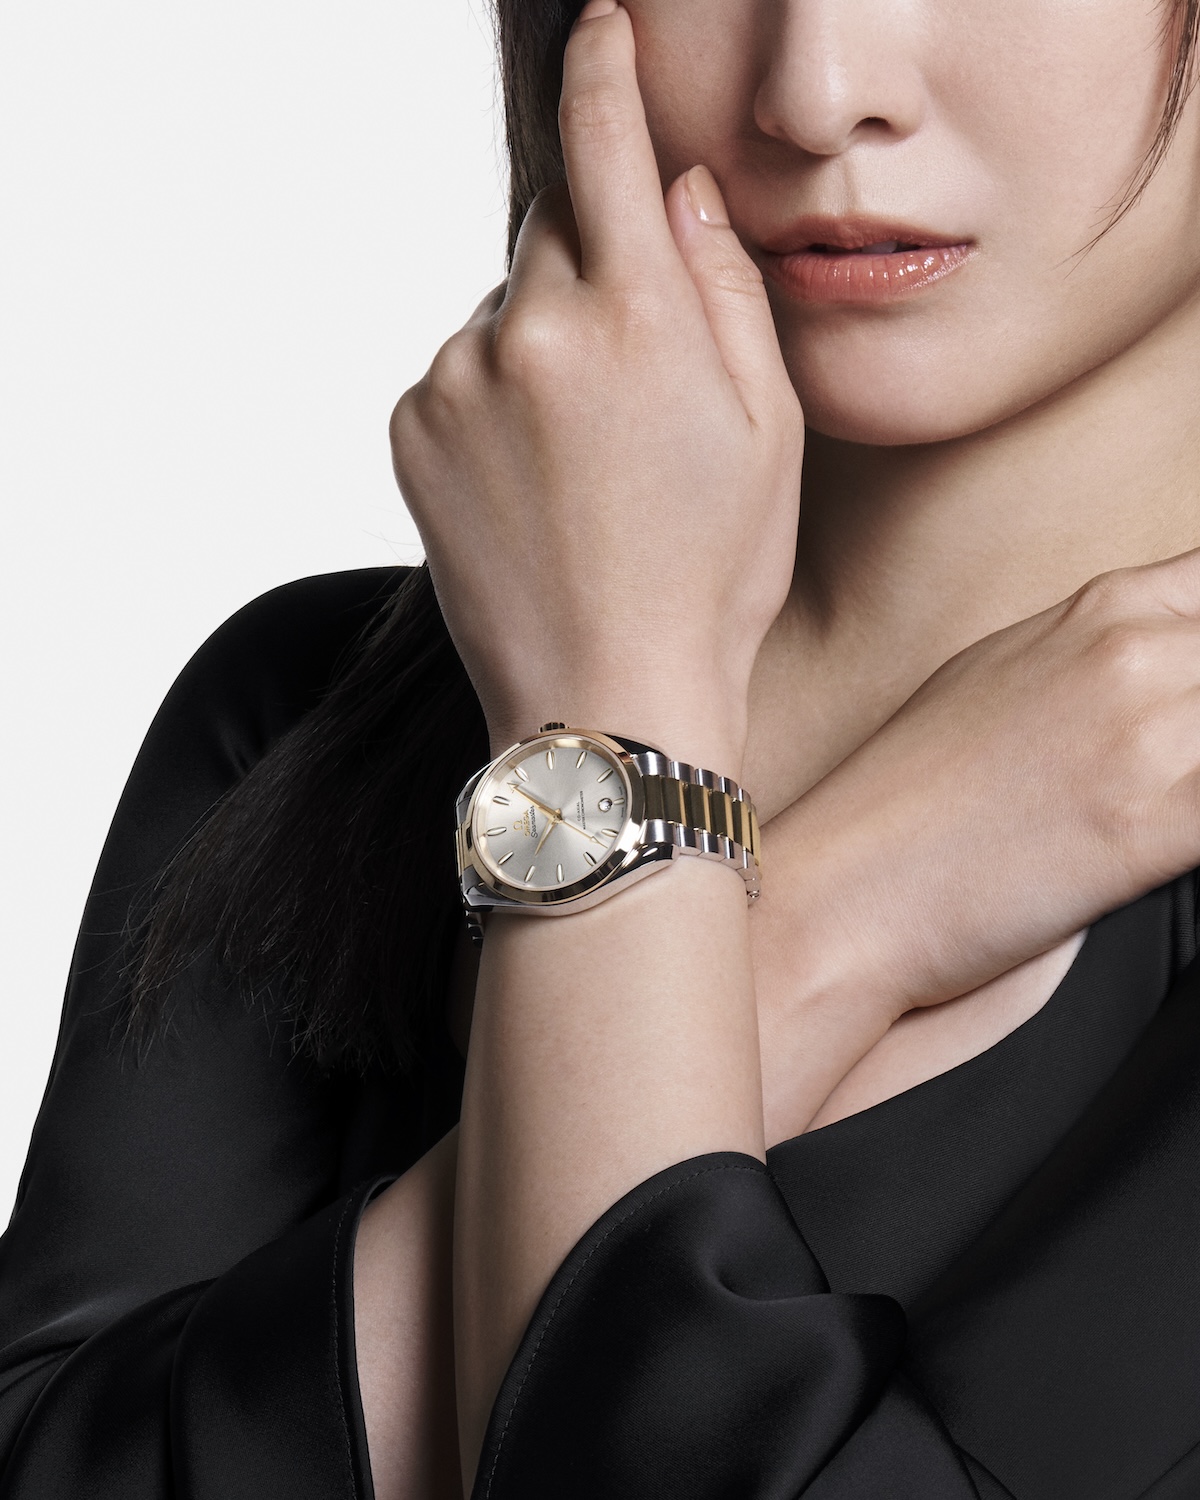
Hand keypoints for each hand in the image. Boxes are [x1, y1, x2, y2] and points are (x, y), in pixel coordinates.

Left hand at [390, 0, 802, 778]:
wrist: (604, 698)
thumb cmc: (709, 579)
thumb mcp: (770, 431)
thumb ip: (724, 288)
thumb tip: (677, 192)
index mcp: (635, 320)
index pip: (607, 149)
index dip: (605, 74)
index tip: (600, 25)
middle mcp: (529, 331)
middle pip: (552, 231)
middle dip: (594, 270)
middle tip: (635, 381)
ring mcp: (456, 380)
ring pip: (506, 308)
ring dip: (543, 345)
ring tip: (587, 460)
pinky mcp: (410, 427)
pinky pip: (460, 369)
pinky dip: (495, 395)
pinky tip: (537, 479)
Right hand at [754, 549, 1199, 1133]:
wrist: (846, 889)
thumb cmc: (907, 799)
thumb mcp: (1003, 677)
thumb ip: (1105, 654)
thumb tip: (1166, 662)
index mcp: (1103, 609)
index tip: (1196, 695)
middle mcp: (1133, 653)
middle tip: (1178, 765)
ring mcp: (1148, 734)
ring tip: (1170, 803)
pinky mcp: (1156, 825)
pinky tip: (1180, 837)